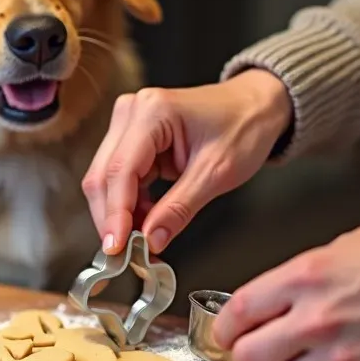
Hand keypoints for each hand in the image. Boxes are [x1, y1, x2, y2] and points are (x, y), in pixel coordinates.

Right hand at [82, 69, 291, 254]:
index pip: (120, 170)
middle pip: (103, 175)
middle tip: (125, 255)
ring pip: (106, 180)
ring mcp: (129, 123)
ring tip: (139, 243)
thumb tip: (150, 240)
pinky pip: (120, 178)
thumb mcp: (217, 172)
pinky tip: (144, 223)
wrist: (255, 105)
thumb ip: (180, 208)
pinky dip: (129, 205)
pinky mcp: (132, 138)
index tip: (117, 247)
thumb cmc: (244, 126)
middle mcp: (132, 112)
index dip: (115, 213)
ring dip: (119, 215)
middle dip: (112, 218)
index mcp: (152, 112)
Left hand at [212, 224, 359, 360]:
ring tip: (307, 359)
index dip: (223, 329)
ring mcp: (343, 356)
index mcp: (303, 279)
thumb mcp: (336, 250)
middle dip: (248, 357)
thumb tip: (268, 302)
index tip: (225, 334)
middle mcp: (316, 320)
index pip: (238, 313)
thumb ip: (296, 279)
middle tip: (258, 352)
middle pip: (250, 358)